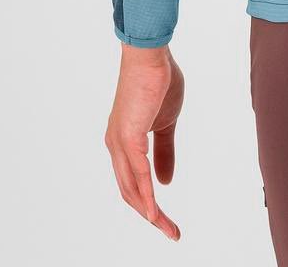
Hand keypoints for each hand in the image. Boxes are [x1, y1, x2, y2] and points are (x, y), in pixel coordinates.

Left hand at [105, 43, 184, 239]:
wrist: (151, 56)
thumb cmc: (157, 83)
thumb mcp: (166, 123)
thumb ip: (165, 152)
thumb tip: (165, 182)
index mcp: (123, 143)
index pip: (133, 183)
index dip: (149, 204)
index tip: (167, 221)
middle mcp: (116, 147)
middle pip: (130, 193)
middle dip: (151, 216)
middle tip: (172, 232)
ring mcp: (120, 143)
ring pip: (132, 188)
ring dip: (150, 211)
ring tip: (167, 228)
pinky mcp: (128, 136)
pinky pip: (137, 173)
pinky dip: (146, 194)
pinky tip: (154, 210)